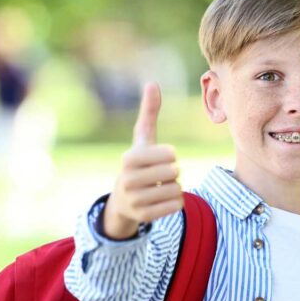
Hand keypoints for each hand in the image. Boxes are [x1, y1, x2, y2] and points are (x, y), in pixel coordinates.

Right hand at [101, 82, 183, 239]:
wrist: (122, 202)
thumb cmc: (137, 164)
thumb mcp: (142, 139)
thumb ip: (148, 113)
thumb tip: (152, 83)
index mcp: (129, 159)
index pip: (170, 154)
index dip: (170, 156)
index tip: (158, 159)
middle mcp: (128, 180)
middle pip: (175, 172)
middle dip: (172, 173)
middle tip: (158, 176)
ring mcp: (135, 200)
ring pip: (177, 189)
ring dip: (173, 188)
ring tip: (158, 188)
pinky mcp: (144, 217)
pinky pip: (176, 206)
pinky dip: (174, 202)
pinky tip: (160, 200)